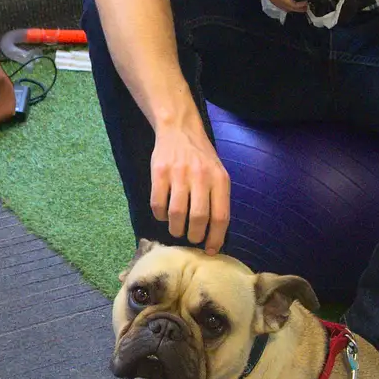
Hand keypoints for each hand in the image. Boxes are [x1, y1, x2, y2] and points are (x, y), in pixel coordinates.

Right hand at [150, 120, 230, 253]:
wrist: (179, 129)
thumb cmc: (201, 157)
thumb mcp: (218, 173)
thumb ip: (218, 198)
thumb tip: (215, 233)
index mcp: (219, 179)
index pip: (220, 216)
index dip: (216, 238)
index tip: (210, 249)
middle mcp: (200, 176)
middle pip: (198, 218)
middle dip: (194, 236)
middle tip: (191, 238)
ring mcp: (178, 174)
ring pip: (176, 214)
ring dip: (176, 228)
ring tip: (177, 229)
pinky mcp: (159, 173)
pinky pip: (158, 204)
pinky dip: (160, 215)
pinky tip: (164, 214)